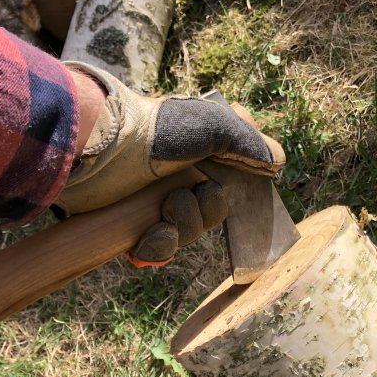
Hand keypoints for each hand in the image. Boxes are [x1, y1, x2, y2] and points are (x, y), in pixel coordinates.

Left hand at [58, 63, 284, 264]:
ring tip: (163, 210)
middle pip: (215, 212)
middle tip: (185, 193)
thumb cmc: (156, 131)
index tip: (232, 185)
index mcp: (200, 153)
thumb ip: (250, 144)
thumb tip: (278, 162)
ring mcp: (157, 201)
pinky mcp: (135, 225)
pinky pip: (162, 250)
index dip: (239, 189)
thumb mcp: (214, 125)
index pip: (234, 179)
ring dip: (182, 225)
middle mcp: (181, 176)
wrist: (98, 152)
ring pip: (190, 233)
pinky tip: (148, 236)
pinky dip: (158, 246)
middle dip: (204, 209)